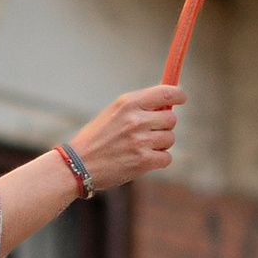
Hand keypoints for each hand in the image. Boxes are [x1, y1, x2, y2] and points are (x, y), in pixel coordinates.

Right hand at [69, 84, 183, 189]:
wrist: (77, 165)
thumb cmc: (96, 138)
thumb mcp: (113, 113)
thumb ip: (139, 107)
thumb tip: (169, 103)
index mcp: (128, 103)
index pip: (166, 92)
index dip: (178, 95)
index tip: (180, 98)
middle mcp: (136, 119)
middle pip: (171, 119)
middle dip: (163, 126)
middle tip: (147, 133)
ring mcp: (140, 141)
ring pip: (169, 139)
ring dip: (160, 144)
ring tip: (140, 148)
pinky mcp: (143, 161)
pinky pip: (166, 158)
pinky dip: (158, 160)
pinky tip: (143, 160)